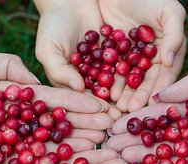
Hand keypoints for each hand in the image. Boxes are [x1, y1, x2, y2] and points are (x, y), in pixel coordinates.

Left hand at [0, 49, 112, 149]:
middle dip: (85, 133)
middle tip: (112, 138)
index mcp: (16, 101)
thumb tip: (36, 81)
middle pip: (56, 131)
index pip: (53, 103)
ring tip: (100, 156)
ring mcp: (6, 148)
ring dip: (74, 154)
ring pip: (45, 152)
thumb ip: (7, 66)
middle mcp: (16, 127)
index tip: (102, 109)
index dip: (78, 106)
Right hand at [33, 0, 121, 119]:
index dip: (90, 107)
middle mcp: (85, 77)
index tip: (102, 115)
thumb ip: (59, 69)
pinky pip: (123, 66)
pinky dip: (130, 75)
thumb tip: (77, 88)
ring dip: (121, 95)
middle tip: (121, 115)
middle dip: (109, 106)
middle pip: (98, 96)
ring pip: (112, 84)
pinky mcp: (114, 54)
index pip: (79, 99)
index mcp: (66, 81)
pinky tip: (139, 84)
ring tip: (131, 104)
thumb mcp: (48, 47)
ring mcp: (100, 67)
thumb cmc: (52, 24)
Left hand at [98, 0, 185, 112]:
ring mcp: (129, 57)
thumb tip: (169, 62)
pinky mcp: (111, 54)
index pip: (164, 75)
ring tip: (116, 105)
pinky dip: (107, 81)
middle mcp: (149, 59)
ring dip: (122, 94)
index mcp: (167, 52)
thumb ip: (174, 36)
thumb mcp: (170, 12)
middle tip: (130, 109)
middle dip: (138, 97)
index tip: (151, 101)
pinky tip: (103, 91)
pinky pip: (109, 70)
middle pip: (144, 82)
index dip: (158, 89)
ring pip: (126, 80)